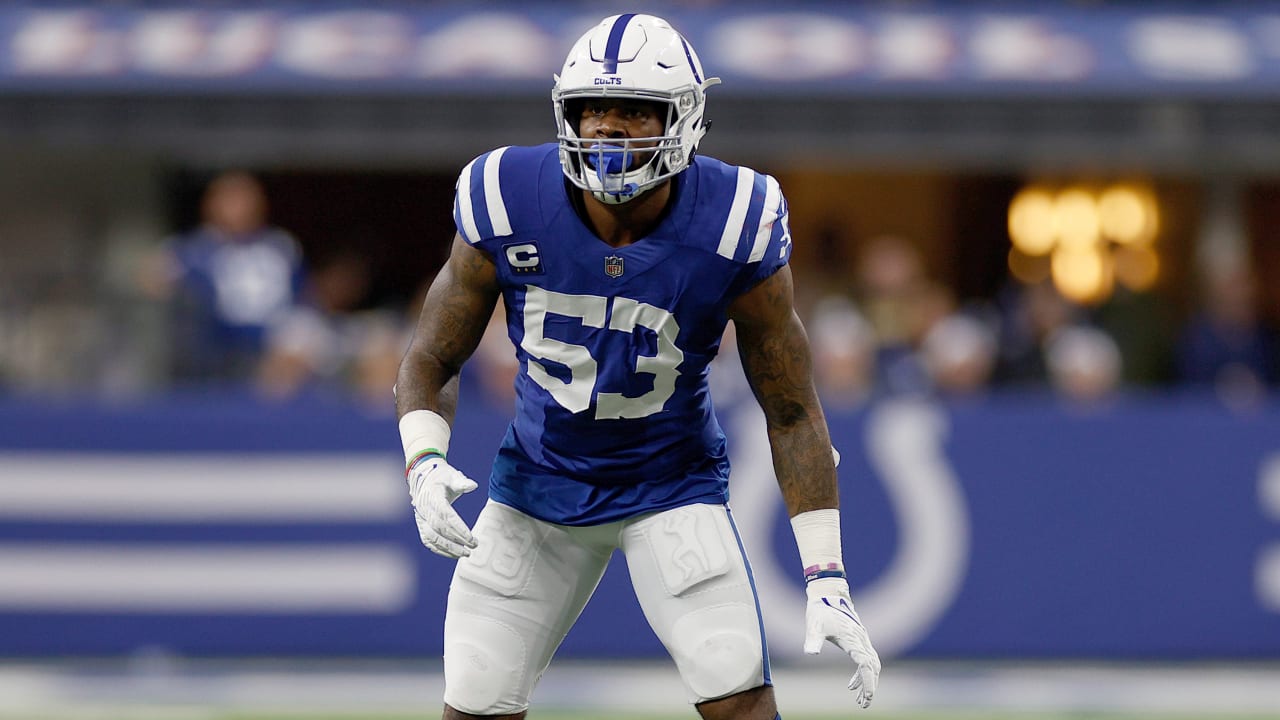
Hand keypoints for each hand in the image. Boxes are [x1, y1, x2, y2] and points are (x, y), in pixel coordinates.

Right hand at [406, 456, 477, 558]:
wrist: (423, 477)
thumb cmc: (442, 477)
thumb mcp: (452, 475)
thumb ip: (462, 482)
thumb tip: (474, 485)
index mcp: (433, 496)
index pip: (446, 515)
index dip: (458, 528)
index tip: (471, 538)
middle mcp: (424, 509)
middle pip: (440, 529)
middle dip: (457, 540)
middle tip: (473, 546)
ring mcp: (421, 518)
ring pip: (433, 537)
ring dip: (449, 548)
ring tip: (465, 554)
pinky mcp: (421, 525)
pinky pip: (428, 540)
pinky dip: (440, 549)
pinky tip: (454, 554)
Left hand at [803, 577, 880, 708]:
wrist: (827, 593)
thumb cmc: (820, 610)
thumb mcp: (814, 625)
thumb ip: (813, 639)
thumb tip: (810, 652)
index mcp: (853, 639)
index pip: (866, 665)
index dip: (868, 682)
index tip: (866, 697)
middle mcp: (861, 640)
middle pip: (873, 667)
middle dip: (870, 686)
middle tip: (863, 703)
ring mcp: (862, 639)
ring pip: (871, 664)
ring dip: (867, 681)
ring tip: (859, 699)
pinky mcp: (859, 639)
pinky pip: (866, 659)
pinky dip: (862, 674)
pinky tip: (851, 684)